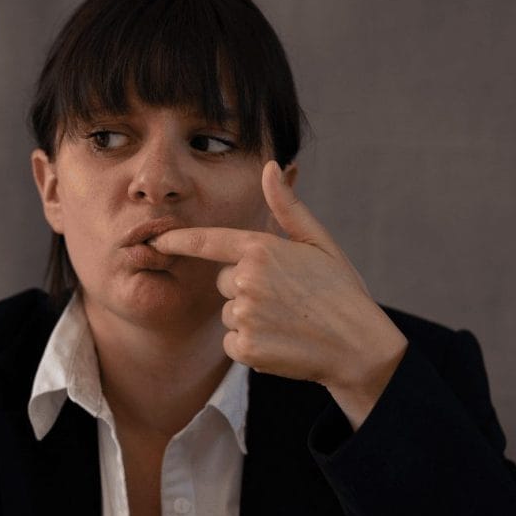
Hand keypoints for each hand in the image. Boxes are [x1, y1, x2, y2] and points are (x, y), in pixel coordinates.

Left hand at [152, 161, 407, 428]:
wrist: (359, 347)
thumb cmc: (341, 291)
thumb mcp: (318, 242)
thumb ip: (286, 207)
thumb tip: (270, 167)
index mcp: (262, 249)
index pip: (208, 242)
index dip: (179, 241)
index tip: (156, 240)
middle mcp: (248, 280)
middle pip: (224, 282)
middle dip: (246, 288)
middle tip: (285, 299)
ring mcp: (245, 315)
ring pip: (228, 313)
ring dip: (249, 319)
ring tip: (287, 322)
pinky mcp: (245, 348)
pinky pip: (231, 342)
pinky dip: (250, 346)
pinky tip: (281, 343)